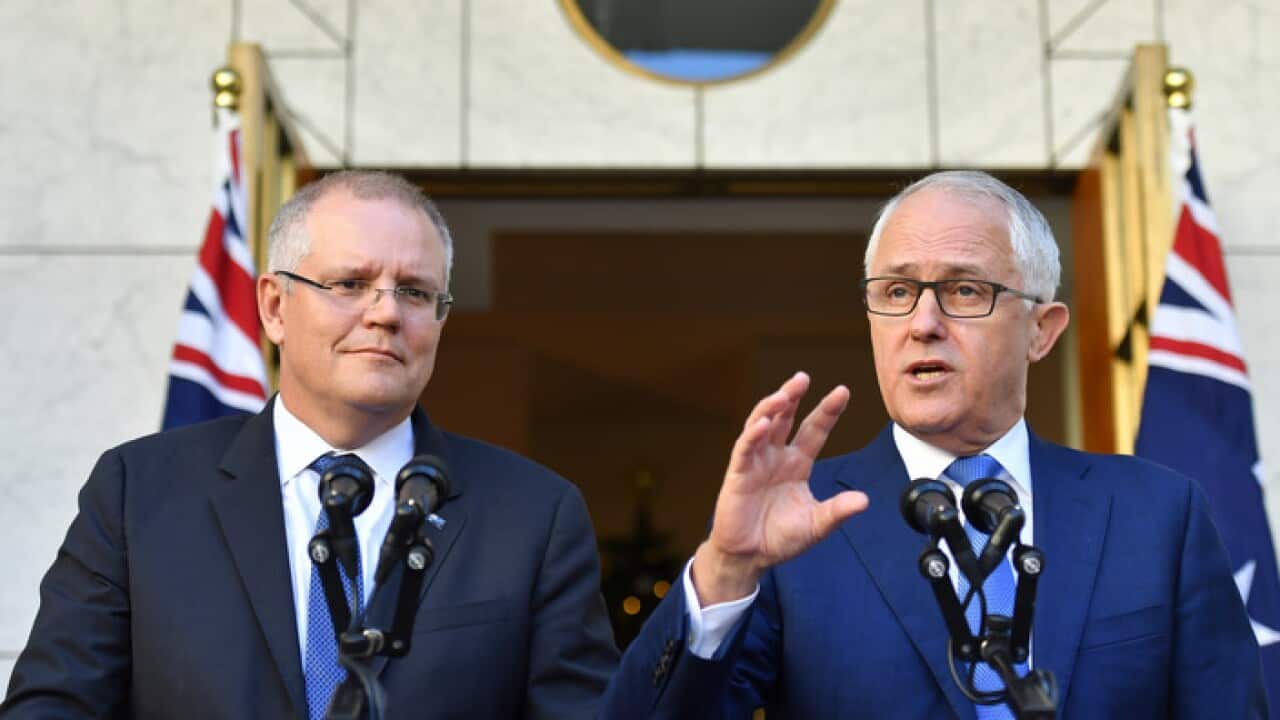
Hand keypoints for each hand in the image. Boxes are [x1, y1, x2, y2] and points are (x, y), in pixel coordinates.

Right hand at [691, 372, 868, 605]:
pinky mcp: (738, 474)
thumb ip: (837, 510)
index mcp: (797, 464)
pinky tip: (764, 423)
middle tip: (803, 377)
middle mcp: (776, 457)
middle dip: (793, 396)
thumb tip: (864, 500)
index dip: (827, 411)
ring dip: (772, 408)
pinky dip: (753, 434)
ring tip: (784, 393)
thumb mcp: (816, 524)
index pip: (814, 430)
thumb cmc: (780, 538)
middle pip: (786, 418)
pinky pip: (745, 448)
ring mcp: (756, 462)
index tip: (842, 391)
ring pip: (762, 425)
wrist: (750, 557)